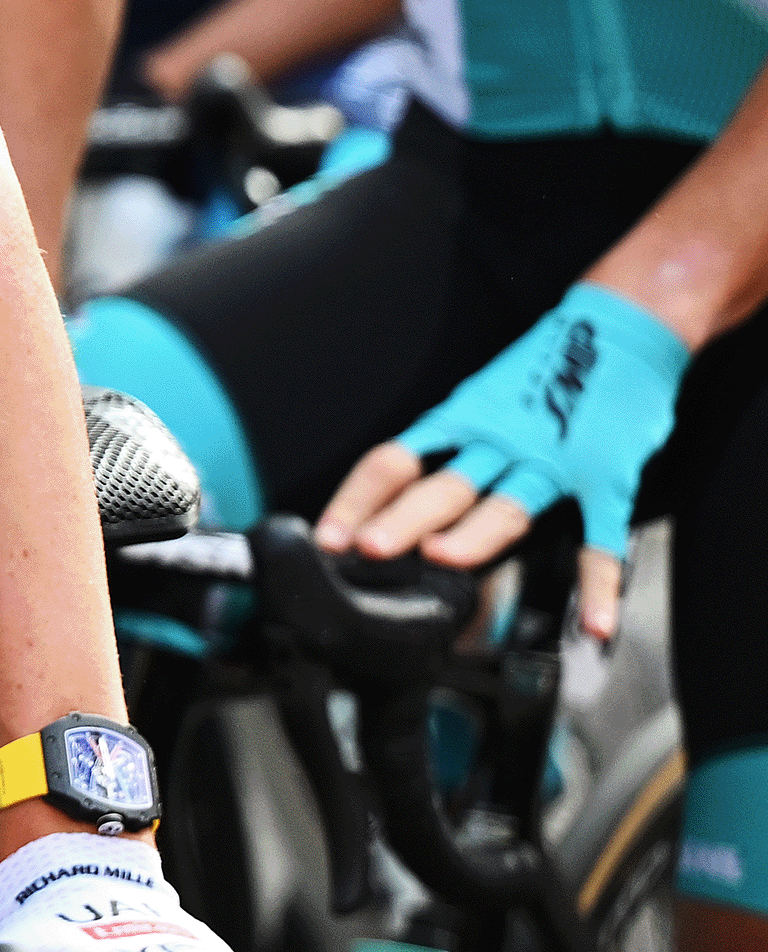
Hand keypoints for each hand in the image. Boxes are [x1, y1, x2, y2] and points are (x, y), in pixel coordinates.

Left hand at [319, 281, 684, 638]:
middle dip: (401, 518)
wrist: (622, 328)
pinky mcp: (606, 477)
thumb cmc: (546, 369)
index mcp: (462, 421)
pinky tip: (595, 624)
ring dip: (474, 536)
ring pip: (506, 506)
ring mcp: (553, 462)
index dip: (358, 499)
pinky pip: (601, 538)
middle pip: (441, 486)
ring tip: (442, 561)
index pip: (395, 462)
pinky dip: (599, 584)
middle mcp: (499, 442)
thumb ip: (449, 440)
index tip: (328, 535)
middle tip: (365, 546)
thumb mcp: (483, 396)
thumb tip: (399, 484)